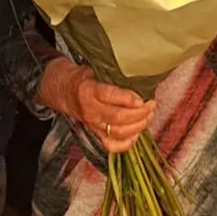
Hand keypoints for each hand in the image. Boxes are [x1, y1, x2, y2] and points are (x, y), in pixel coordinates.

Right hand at [39, 58, 153, 153]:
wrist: (66, 93)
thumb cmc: (85, 79)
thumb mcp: (94, 69)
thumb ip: (112, 74)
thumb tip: (139, 76)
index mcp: (89, 90)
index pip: (110, 96)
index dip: (128, 99)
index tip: (142, 99)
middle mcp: (91, 110)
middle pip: (118, 118)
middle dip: (140, 113)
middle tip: (151, 105)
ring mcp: (94, 125)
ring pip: (119, 132)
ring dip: (139, 126)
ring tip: (149, 115)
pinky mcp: (97, 135)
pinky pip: (113, 146)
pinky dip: (128, 143)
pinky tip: (137, 133)